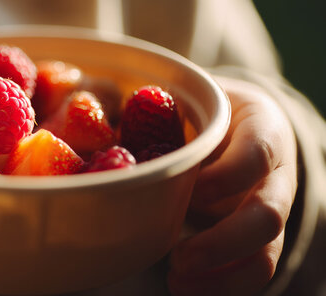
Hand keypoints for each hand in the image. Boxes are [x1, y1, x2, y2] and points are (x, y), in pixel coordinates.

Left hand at [168, 76, 296, 295]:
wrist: (240, 124)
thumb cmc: (207, 112)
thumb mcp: (192, 100)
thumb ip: (160, 114)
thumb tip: (103, 140)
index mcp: (262, 131)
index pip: (257, 155)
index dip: (227, 177)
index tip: (191, 189)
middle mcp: (276, 175)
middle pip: (268, 216)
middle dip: (223, 242)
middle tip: (179, 257)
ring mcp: (271, 208)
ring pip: (266, 253)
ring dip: (223, 276)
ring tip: (176, 280)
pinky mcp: (260, 237)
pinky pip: (253, 269)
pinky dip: (221, 284)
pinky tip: (185, 285)